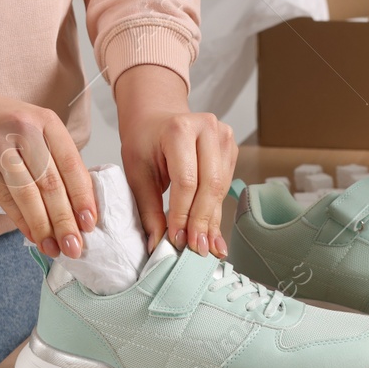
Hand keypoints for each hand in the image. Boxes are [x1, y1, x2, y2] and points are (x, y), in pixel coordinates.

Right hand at [0, 45, 95, 257]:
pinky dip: (20, 220)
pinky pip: (5, 197)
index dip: (84, 198)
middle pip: (52, 184)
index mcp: (46, 122)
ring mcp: (1, 146)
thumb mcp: (28, 126)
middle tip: (76, 246)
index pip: (73, 165)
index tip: (91, 224)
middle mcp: (26, 131)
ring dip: (44, 226)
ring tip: (54, 248)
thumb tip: (75, 199)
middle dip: (66, 220)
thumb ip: (51, 155)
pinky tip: (32, 235)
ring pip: (29, 194)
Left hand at [115, 64, 235, 256]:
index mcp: (179, 129)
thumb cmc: (144, 142)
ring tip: (205, 246)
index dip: (183, 214)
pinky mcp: (231, 148)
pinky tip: (212, 231)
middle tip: (196, 249)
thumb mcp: (137, 173)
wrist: (156, 117)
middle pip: (210, 185)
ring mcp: (224, 136)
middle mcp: (207, 128)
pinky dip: (216, 210)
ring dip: (212, 220)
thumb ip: (148, 209)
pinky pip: (225, 185)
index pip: (187, 180)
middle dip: (202, 221)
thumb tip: (157, 245)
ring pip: (221, 188)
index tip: (177, 239)